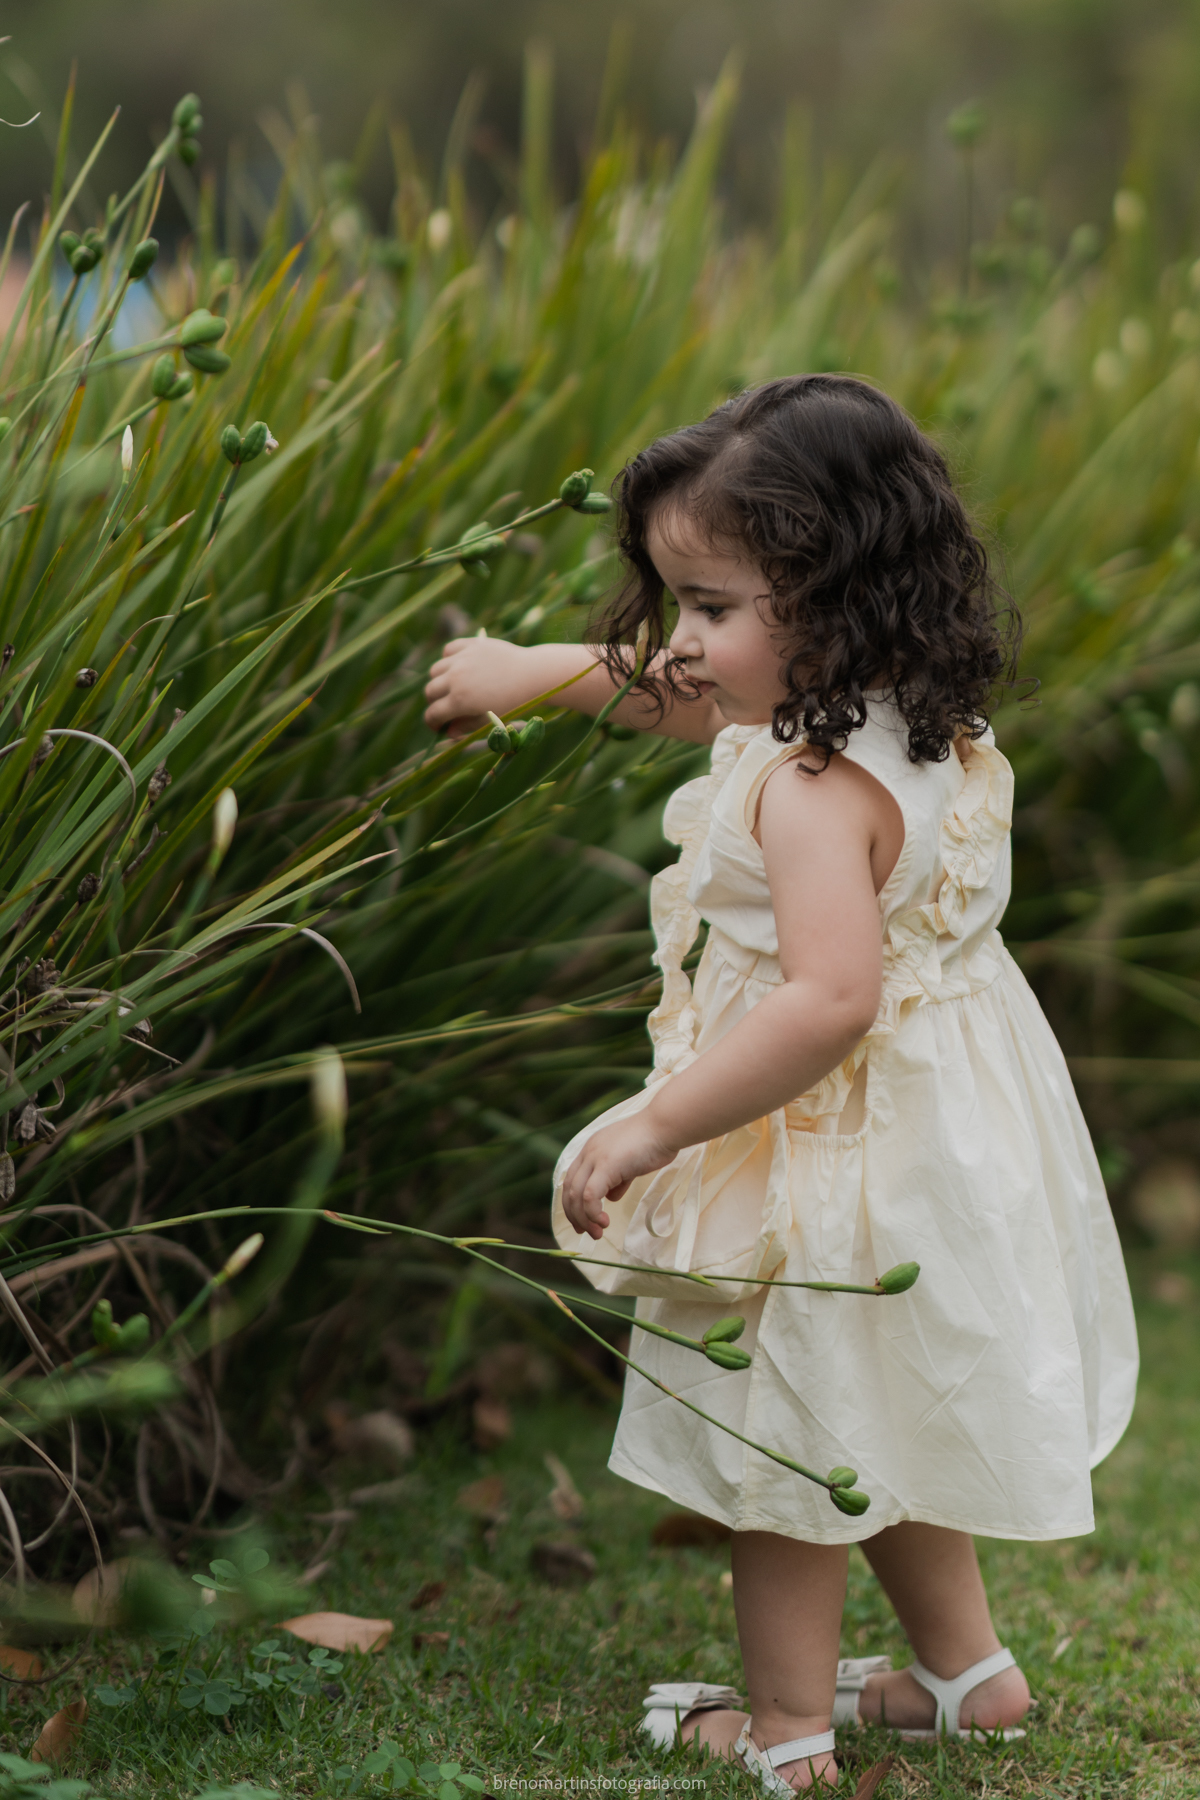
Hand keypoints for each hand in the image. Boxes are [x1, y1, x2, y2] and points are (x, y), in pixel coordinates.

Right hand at [423, 636, 531, 737]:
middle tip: (444, 707)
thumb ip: (466, 726)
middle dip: (434, 703)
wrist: (532, 675)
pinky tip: (457, 666)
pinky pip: (449, 650)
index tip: (439, 726)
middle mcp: (456, 678)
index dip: (433, 723)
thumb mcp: (489, 718)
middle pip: (430, 691)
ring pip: (435, 670)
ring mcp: (462, 659)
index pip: (433, 713)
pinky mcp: (470, 645)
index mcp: (460, 700)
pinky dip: (448, 658)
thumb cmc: (514, 701)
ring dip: (439, 680)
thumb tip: (448, 733)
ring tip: (450, 686)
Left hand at [561, 1113, 677, 1239]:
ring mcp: (595, 1158)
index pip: (573, 1179)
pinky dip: (592, 1213)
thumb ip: (618, 1179)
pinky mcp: (606, 1165)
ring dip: (584, 1218)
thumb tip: (611, 1197)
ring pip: (577, 1195)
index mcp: (592, 1149)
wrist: (665, 1126)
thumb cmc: (654, 1142)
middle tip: (586, 1232)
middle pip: (569, 1189)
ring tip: (597, 1233)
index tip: (582, 1221)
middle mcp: (588, 1152)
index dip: (573, 1202)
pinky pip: (590, 1196)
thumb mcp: (630, 1163)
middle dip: (575, 1215)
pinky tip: (604, 1222)